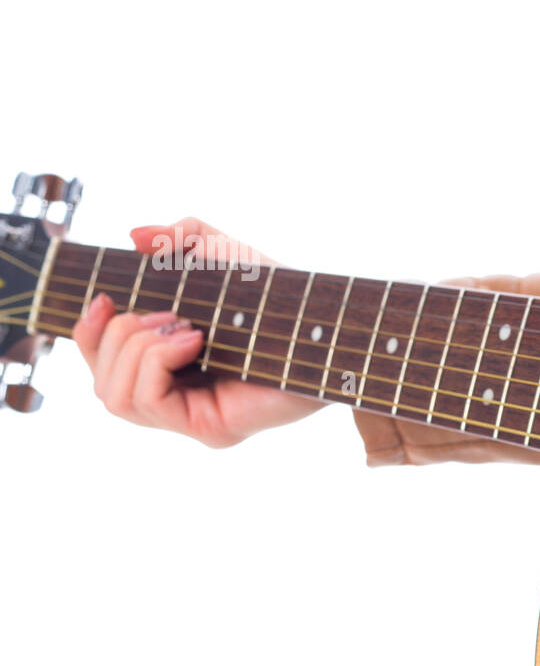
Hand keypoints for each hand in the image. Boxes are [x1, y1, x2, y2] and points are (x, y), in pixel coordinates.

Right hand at [73, 217, 322, 446]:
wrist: (327, 323)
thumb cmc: (280, 294)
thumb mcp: (223, 253)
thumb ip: (180, 236)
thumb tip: (135, 235)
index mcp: (171, 368)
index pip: (102, 368)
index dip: (86, 335)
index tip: (102, 299)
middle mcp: (179, 401)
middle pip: (101, 385)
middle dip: (117, 338)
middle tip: (168, 313)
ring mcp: (193, 420)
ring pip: (115, 397)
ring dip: (135, 349)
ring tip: (184, 326)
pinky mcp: (211, 430)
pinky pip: (146, 401)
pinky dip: (156, 360)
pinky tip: (194, 338)